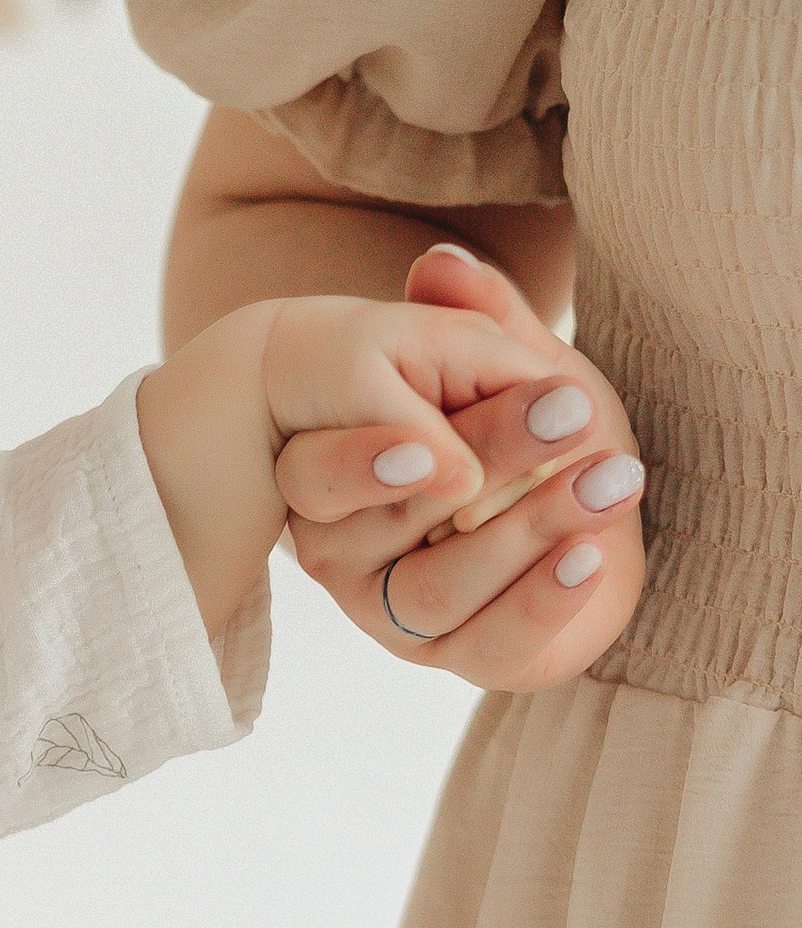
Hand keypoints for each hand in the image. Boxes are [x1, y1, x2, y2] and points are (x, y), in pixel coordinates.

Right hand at [272, 246, 645, 693]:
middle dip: (484, 463)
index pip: (315, 475)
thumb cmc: (531, 435)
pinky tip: (592, 553)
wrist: (588, 515)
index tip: (435, 433)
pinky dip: (545, 600)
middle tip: (574, 408)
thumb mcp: (513, 367)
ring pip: (438, 589)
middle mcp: (345, 556)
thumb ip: (476, 323)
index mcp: (331, 479)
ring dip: (532, 528)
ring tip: (612, 475)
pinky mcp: (463, 661)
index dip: (365, 458)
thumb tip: (439, 265)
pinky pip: (493, 645)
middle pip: (384, 529)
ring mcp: (399, 619)